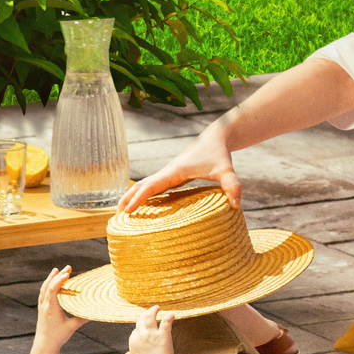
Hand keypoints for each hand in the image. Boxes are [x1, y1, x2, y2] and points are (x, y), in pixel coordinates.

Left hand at [31, 266, 87, 353]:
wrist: (44, 345)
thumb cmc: (58, 337)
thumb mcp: (72, 327)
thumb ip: (82, 319)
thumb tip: (94, 312)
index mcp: (51, 308)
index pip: (53, 289)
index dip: (59, 279)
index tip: (68, 273)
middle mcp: (45, 305)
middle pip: (48, 285)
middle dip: (57, 275)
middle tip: (67, 268)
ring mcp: (42, 307)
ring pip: (44, 289)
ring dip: (50, 278)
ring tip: (56, 271)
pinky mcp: (42, 310)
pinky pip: (43, 294)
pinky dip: (47, 286)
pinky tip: (51, 284)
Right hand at [121, 120, 240, 212]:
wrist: (216, 137)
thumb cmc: (219, 153)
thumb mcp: (226, 170)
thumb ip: (232, 185)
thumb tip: (237, 205)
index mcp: (174, 171)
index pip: (151, 186)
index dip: (138, 198)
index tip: (127, 211)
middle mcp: (168, 172)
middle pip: (141, 185)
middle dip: (128, 199)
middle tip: (117, 217)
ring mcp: (169, 173)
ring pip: (145, 185)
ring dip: (133, 196)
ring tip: (123, 213)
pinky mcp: (173, 175)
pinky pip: (154, 186)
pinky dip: (144, 195)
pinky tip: (144, 206)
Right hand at [125, 305, 175, 353]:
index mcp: (133, 342)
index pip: (135, 331)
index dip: (140, 329)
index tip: (145, 328)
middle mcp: (141, 335)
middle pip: (141, 321)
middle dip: (144, 315)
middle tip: (149, 312)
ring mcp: (152, 334)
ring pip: (150, 317)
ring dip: (153, 311)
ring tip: (157, 307)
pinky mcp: (163, 334)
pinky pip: (166, 322)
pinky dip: (169, 317)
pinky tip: (172, 314)